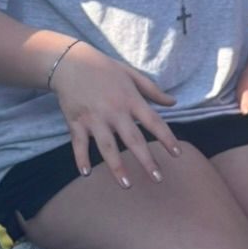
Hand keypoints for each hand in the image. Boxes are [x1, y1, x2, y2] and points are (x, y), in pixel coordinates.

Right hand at [50, 41, 179, 186]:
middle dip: (146, 161)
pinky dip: (80, 158)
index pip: (153, 122)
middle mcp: (114, 111)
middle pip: (133, 140)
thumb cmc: (104, 68)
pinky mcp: (76, 122)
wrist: (70, 63)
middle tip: (158, 179)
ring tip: (127, 185)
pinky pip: (79, 144)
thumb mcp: (131, 74)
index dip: (166, 138)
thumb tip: (173, 102)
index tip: (177, 154)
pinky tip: (85, 174)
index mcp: (130, 99)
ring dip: (117, 167)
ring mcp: (94, 118)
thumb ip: (153, 90)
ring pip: (107, 147)